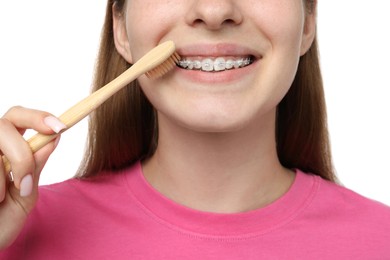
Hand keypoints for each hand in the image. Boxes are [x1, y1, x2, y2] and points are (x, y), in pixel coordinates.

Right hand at [0, 106, 65, 248]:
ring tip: (0, 198)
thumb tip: (54, 139)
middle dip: (20, 153)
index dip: (38, 116)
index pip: (19, 117)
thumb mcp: (24, 195)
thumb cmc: (1, 221)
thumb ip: (35, 168)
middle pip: (3, 124)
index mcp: (6, 147)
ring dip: (3, 175)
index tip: (60, 128)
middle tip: (25, 181)